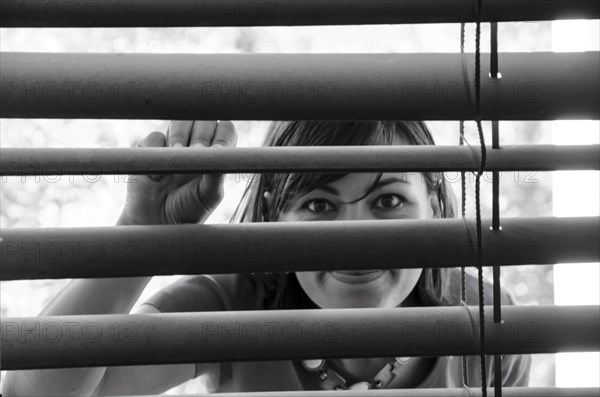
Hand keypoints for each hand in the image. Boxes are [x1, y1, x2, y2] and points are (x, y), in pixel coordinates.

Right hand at [119, 120, 236, 224]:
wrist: (156, 222)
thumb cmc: (188, 210)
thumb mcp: (209, 194)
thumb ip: (217, 172)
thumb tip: (220, 150)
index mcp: (215, 154)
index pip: (225, 128)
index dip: (221, 135)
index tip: (215, 151)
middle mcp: (196, 146)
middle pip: (202, 120)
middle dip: (199, 136)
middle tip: (193, 154)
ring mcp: (173, 144)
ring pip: (179, 122)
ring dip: (178, 139)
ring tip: (175, 161)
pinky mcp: (150, 148)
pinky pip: (155, 135)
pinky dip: (155, 151)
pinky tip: (156, 176)